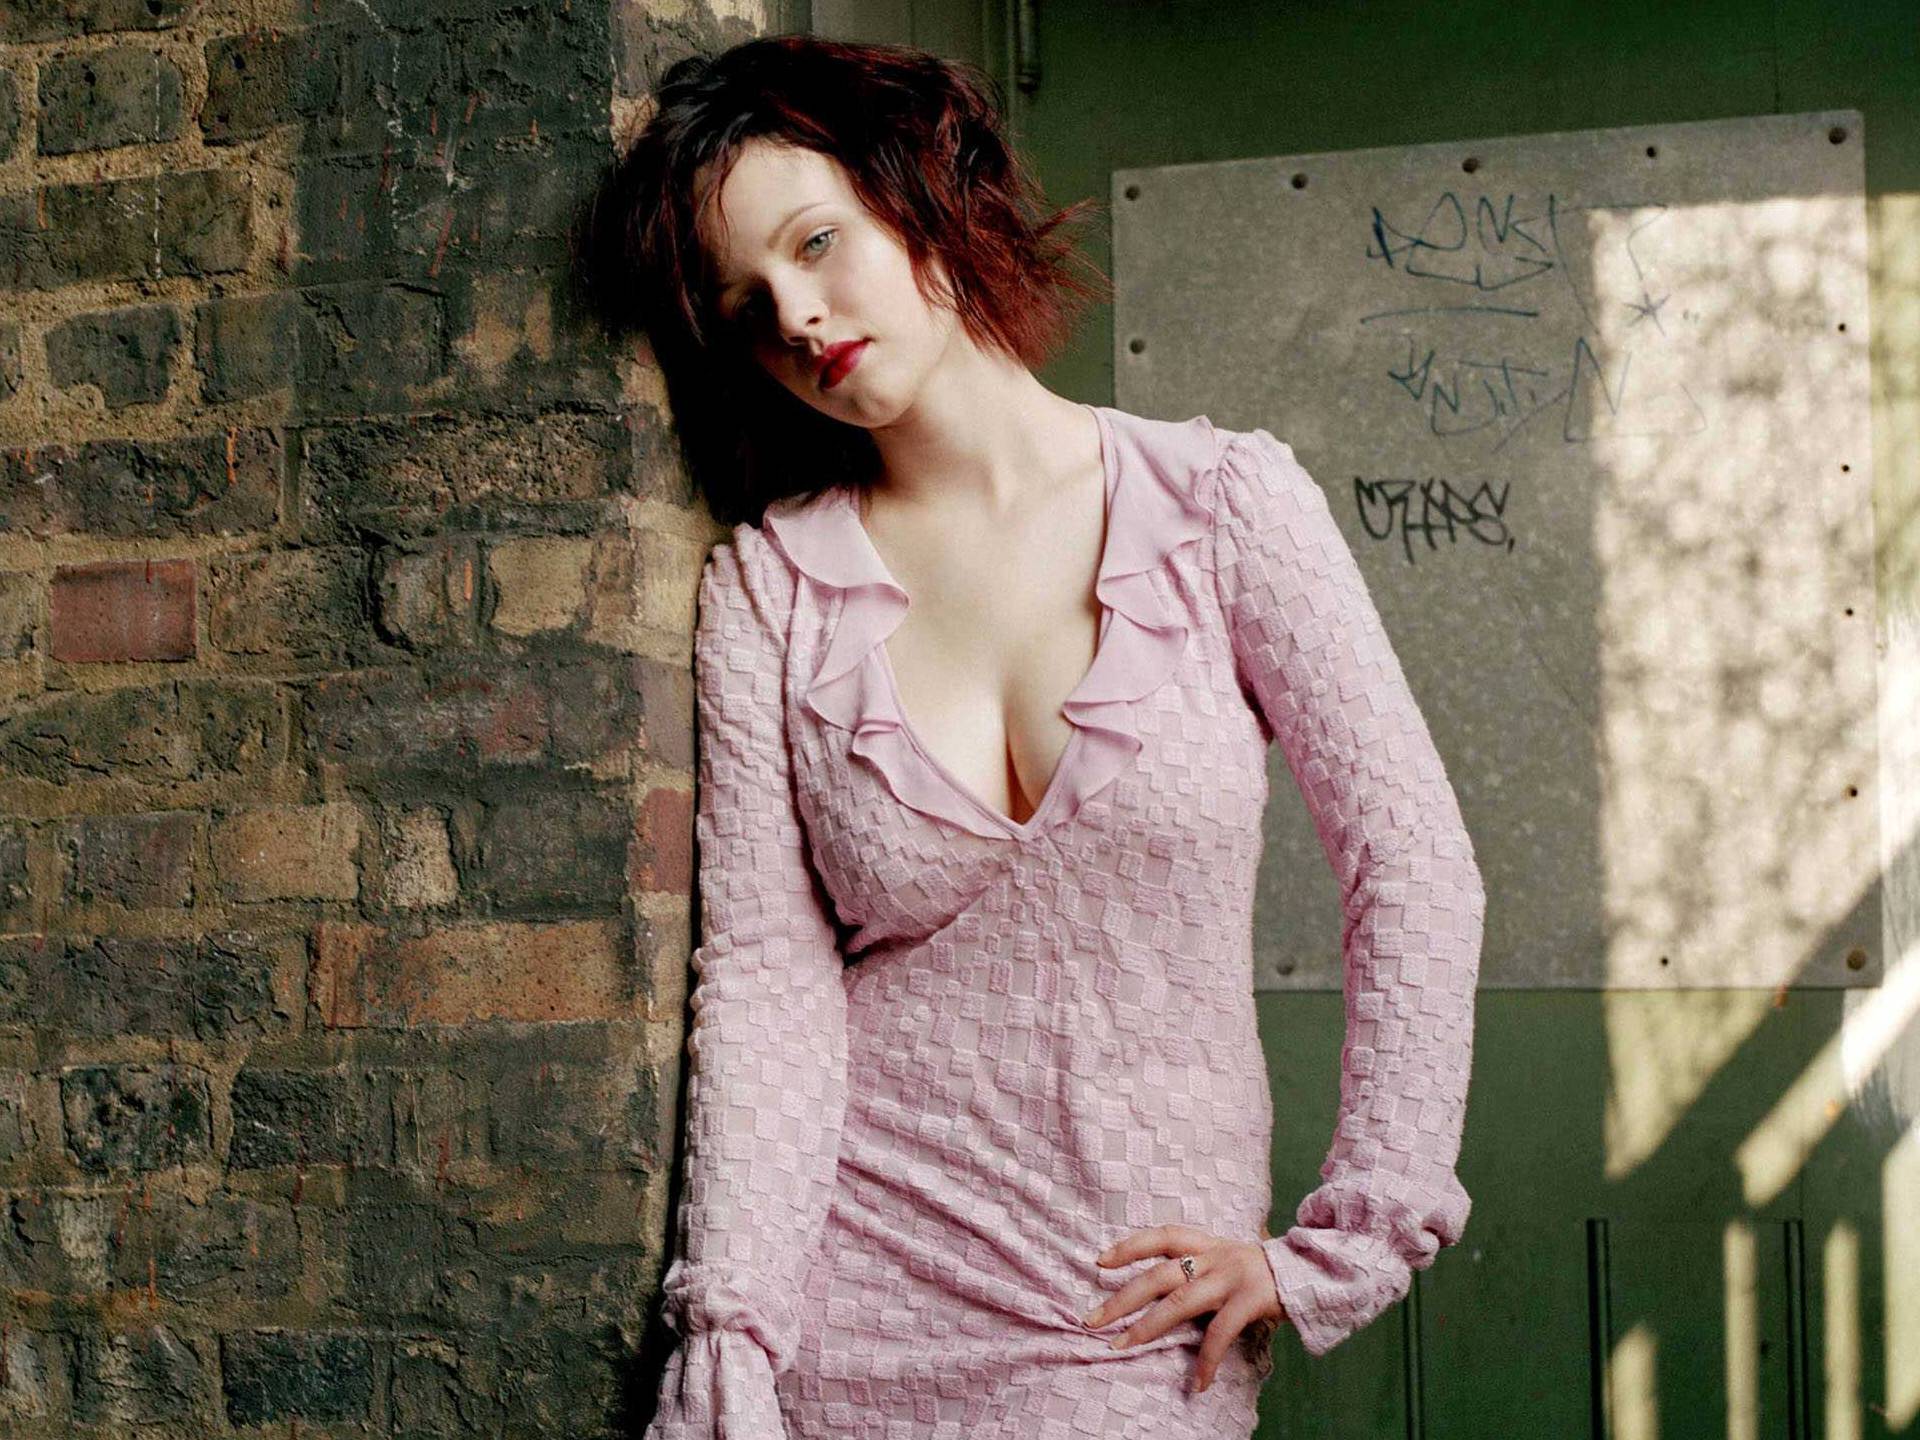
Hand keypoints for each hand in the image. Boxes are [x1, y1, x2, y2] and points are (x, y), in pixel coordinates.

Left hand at [1082, 1222, 1286, 1393]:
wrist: (1310, 1270)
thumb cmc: (1262, 1270)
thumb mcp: (1228, 1258)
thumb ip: (1200, 1266)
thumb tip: (1159, 1288)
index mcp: (1208, 1243)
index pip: (1162, 1236)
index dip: (1130, 1246)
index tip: (1099, 1261)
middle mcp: (1215, 1257)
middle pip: (1159, 1275)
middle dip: (1122, 1298)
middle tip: (1092, 1319)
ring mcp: (1232, 1278)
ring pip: (1180, 1302)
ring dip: (1148, 1328)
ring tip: (1122, 1346)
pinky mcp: (1251, 1301)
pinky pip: (1221, 1334)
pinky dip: (1207, 1360)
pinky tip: (1198, 1383)